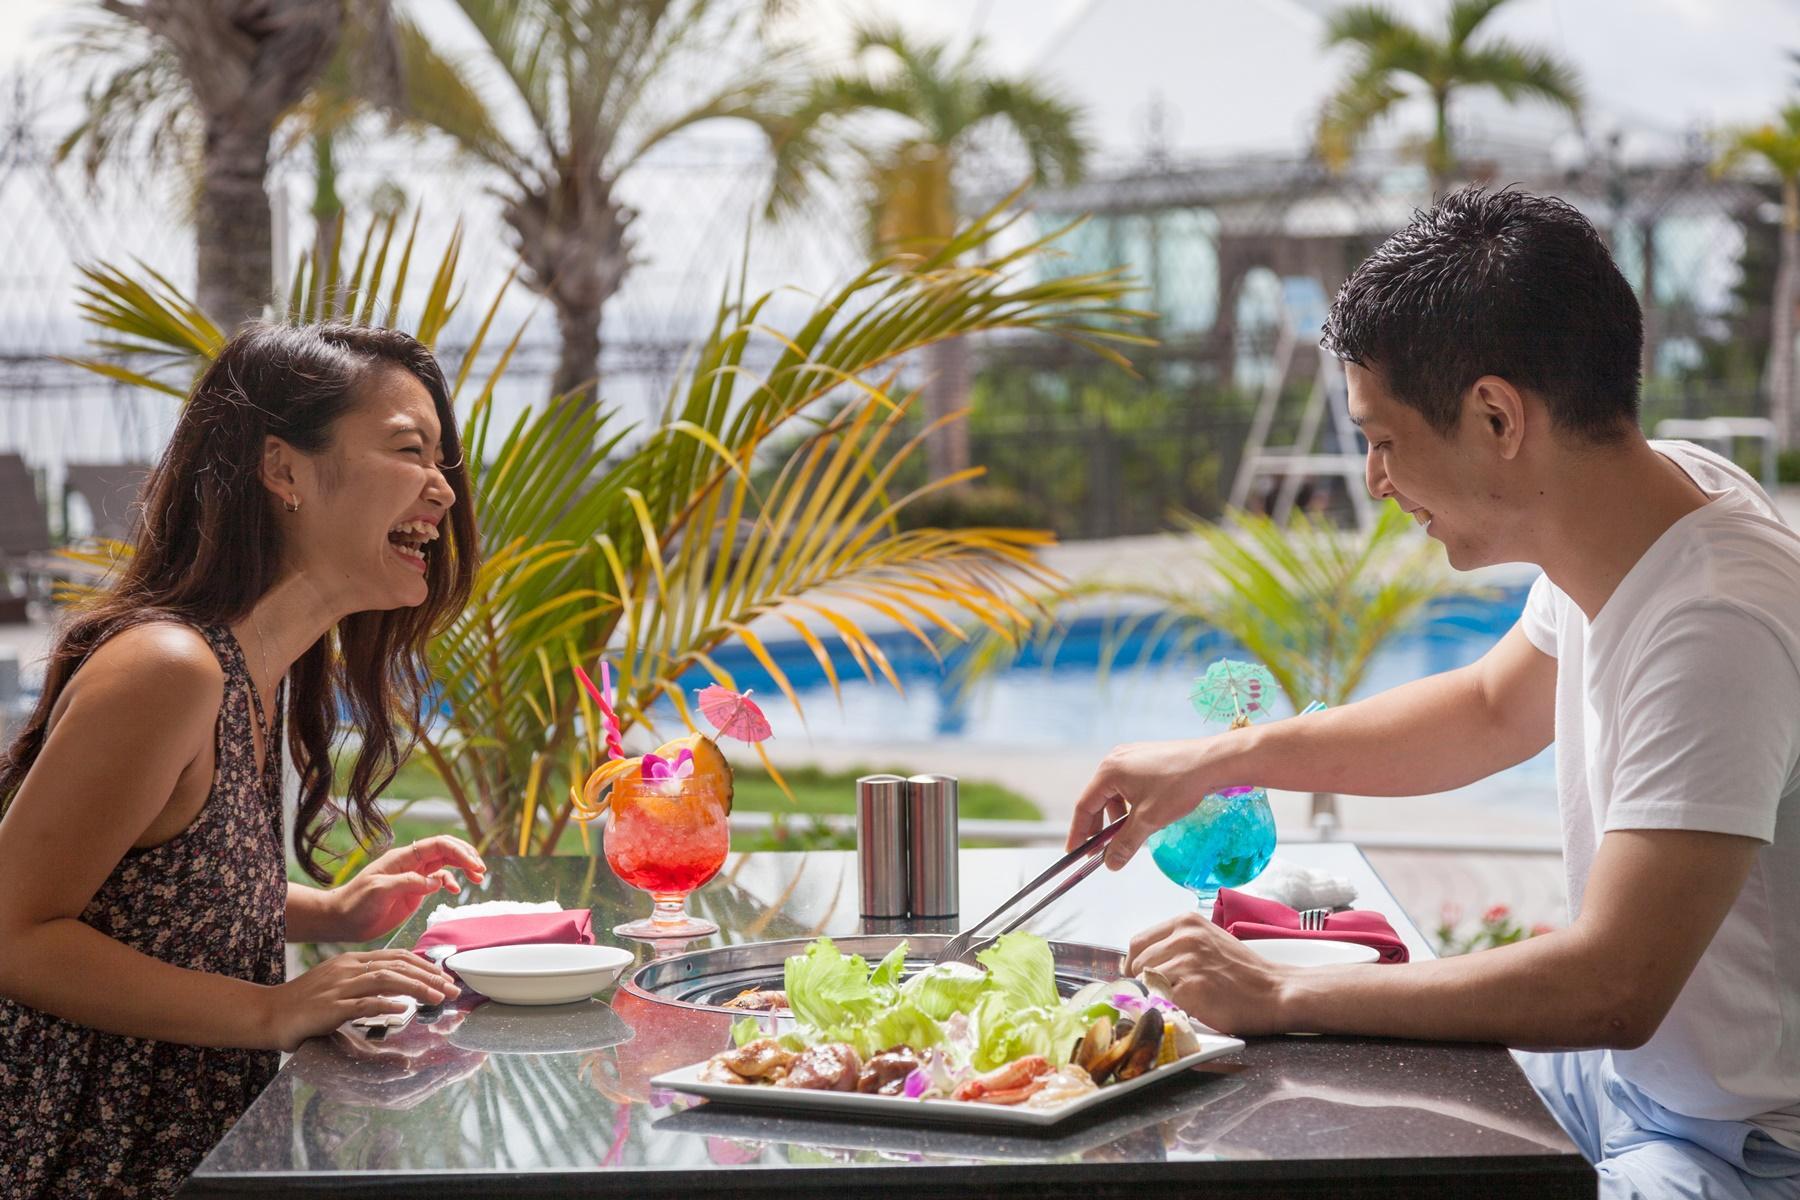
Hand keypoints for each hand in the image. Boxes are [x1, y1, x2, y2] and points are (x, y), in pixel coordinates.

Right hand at [264, 948, 459, 1051]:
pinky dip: (386, 1005)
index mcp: (352, 961)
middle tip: (452, 989)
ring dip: (417, 988)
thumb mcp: (339, 984)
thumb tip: (398, 993)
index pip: (397, 956)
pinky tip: (404, 1010)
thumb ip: (366, 984)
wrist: (269, 1013)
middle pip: (398, 966)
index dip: (424, 965)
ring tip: (438, 998)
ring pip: (386, 980)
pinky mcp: (330, 1008)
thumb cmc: (305, 1002)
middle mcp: (348, 969)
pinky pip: (363, 1004)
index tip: (444, 976)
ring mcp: (339, 987)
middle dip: (430, 976)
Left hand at [332, 836, 486, 942]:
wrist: (340, 920)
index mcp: (403, 858)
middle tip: (481, 870)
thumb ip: (408, 883)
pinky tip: (456, 890)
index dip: (459, 852)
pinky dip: (451, 882)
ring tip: (478, 877)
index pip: (438, 846)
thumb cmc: (355, 903)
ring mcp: (413, 877)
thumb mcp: (379, 890)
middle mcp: (411, 864)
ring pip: (445, 864)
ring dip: (463, 867)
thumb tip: (437, 882)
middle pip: (446, 850)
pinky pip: (438, 881)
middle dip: (466, 856)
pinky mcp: (414, 892)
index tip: (474, 865)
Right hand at [1069, 736, 1241, 868]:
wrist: (1212, 762)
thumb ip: (1125, 843)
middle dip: (1100, 827)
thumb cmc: (1179, 786)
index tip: (1074, 852)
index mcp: (1109, 771)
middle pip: (1098, 799)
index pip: (1084, 805)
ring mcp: (1131, 756)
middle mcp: (1115, 760)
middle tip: (1101, 850)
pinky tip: (1144, 817)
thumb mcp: (1148, 820)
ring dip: (1118, 817)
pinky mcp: (1146, 759)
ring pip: (1115, 794)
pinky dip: (1130, 805)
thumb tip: (1110, 864)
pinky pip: (1129, 786)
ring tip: (1129, 835)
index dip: (1078, 832)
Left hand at [1126, 912, 1289, 1036]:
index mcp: (1186, 922)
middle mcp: (1184, 937)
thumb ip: (1177, 945)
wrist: (1275, 992)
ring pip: (1148, 983)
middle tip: (1163, 996)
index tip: (1141, 978)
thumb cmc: (1243, 971)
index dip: (1135, 964)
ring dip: (1158, 996)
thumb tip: (1142, 964)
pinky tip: (1190, 1009)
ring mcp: (1187, 961)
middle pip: (1138, 963)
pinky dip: (1170, 1008)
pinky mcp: (1192, 988)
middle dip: (1144, 983)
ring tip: (1181, 1001)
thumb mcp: (1208, 942)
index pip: (1138, 942)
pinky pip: (1163, 1000)